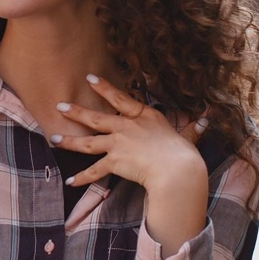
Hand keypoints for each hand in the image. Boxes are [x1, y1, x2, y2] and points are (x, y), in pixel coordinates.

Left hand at [52, 75, 210, 254]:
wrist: (176, 170)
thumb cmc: (184, 154)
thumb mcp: (188, 137)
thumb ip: (192, 129)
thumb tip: (205, 120)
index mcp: (145, 117)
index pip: (121, 99)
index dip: (104, 88)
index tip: (89, 78)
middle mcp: (128, 127)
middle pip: (97, 118)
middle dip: (77, 111)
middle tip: (60, 105)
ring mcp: (119, 143)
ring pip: (88, 141)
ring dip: (69, 140)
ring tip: (53, 138)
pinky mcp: (115, 161)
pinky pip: (95, 171)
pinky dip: (83, 178)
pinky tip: (70, 181)